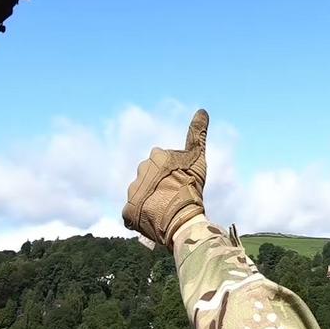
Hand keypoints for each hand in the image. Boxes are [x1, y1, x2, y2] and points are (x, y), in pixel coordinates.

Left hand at [122, 109, 208, 246]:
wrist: (181, 218)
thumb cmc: (191, 187)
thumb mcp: (198, 158)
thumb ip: (198, 134)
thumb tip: (202, 109)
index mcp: (156, 156)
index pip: (165, 163)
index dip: (175, 174)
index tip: (183, 182)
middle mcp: (140, 169)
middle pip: (151, 177)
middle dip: (161, 185)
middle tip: (175, 196)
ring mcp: (132, 191)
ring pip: (142, 194)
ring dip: (151, 200)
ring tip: (166, 210)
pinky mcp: (127, 211)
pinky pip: (133, 213)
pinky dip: (141, 216)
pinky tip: (154, 219)